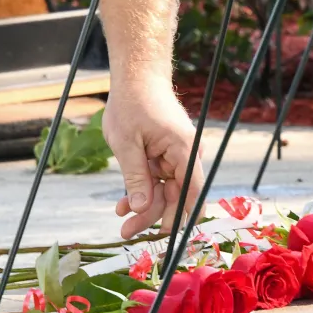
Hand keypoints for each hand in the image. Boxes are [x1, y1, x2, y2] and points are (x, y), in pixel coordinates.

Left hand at [101, 80, 205, 239]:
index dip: (181, 216)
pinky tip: (123, 203)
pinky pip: (156, 177)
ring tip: (121, 218)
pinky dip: (141, 189)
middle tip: (126, 232)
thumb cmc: (132, 103)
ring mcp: (175, 154)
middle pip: (175, 195)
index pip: (192, 192)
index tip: (164, 236)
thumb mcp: (127, 143)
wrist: (136, 76)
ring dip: (143, 204)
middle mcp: (185, 154)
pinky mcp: (165, 153)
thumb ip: (136, 177)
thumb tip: (141, 209)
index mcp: (184, 149)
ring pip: (163, 189)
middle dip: (152, 215)